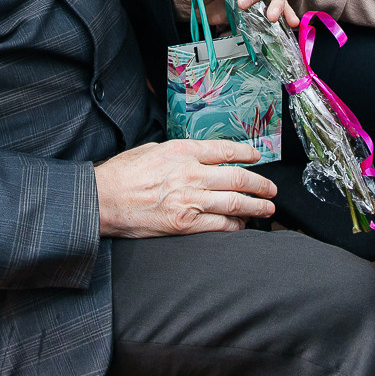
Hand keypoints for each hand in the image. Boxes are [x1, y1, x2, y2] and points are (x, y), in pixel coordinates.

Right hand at [94, 138, 276, 237]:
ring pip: (235, 202)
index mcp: (182, 151)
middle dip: (261, 185)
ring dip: (256, 207)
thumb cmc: (121, 174)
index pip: (225, 150)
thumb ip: (177, 152)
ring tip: (267, 210)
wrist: (102, 199)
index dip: (247, 154)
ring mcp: (189, 200)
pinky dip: (235, 225)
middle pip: (238, 178)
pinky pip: (219, 225)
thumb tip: (196, 156)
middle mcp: (191, 173)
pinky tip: (242, 225)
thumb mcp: (151, 150)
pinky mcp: (185, 223)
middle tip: (272, 190)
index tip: (257, 158)